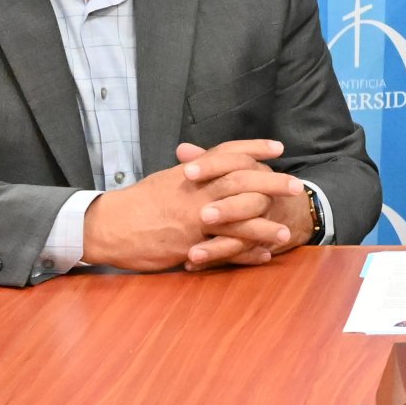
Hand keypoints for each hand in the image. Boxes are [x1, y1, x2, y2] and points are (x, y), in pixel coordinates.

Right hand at [79, 138, 294, 271]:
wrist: (109, 227)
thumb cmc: (137, 202)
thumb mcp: (166, 180)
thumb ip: (191, 170)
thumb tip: (203, 157)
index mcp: (190, 174)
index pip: (227, 153)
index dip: (254, 148)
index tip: (278, 147)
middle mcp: (195, 192)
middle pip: (241, 182)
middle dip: (271, 183)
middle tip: (296, 186)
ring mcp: (193, 219)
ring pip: (237, 220)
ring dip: (264, 227)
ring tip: (286, 233)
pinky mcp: (188, 245)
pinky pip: (223, 250)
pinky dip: (245, 254)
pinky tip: (263, 257)